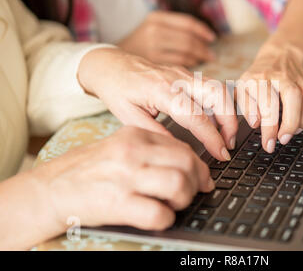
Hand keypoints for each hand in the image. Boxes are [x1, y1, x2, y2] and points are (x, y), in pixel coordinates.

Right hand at [33, 126, 214, 230]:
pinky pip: (159, 213)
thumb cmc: (86, 170)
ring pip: (179, 184)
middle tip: (195, 192)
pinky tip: (158, 217)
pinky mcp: (117, 203)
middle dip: (199, 181)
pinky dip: (166, 219)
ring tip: (175, 204)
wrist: (48, 190)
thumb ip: (150, 151)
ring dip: (185, 199)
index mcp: (135, 135)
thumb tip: (186, 164)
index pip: (183, 146)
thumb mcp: (118, 147)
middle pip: (187, 162)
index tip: (203, 178)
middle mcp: (132, 152)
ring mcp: (125, 176)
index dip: (199, 166)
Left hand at [78, 48, 237, 160]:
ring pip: (219, 88)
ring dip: (229, 112)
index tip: (221, 154)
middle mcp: (178, 78)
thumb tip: (180, 152)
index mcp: (162, 90)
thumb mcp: (129, 118)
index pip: (197, 116)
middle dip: (230, 121)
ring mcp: (185, 73)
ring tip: (226, 136)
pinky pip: (212, 87)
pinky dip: (221, 104)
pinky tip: (217, 122)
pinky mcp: (188, 74)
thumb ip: (156, 134)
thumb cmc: (118, 90)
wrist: (112, 66)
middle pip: (218, 95)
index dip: (212, 137)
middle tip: (228, 144)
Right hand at [118, 11, 216, 66]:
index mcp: (156, 18)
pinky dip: (190, 65)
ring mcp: (152, 47)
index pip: (187, 23)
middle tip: (211, 55)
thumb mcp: (152, 27)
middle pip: (188, 39)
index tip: (212, 38)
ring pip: (185, 52)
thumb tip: (204, 38)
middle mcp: (154, 30)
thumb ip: (174, 29)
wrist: (110, 60)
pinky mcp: (153, 62)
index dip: (202, 30)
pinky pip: (179, 64)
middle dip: (203, 48)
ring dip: (199, 57)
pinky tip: (192, 66)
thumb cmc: (140, 45)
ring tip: (205, 60)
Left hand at [237, 42, 302, 152]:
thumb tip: (256, 123)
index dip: (270, 128)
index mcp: (260, 79)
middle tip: (284, 139)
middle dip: (291, 123)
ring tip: (294, 129)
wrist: (278, 56)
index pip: (267, 105)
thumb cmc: (258, 79)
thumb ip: (246, 107)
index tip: (269, 144)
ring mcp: (300, 78)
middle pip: (293, 96)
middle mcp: (281, 77)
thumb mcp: (242, 90)